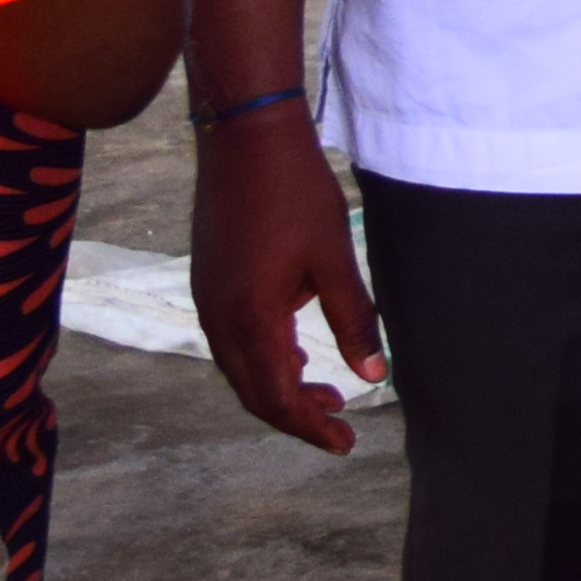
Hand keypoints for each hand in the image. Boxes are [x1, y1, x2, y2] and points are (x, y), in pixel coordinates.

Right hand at [191, 108, 382, 455]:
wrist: (246, 138)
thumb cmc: (295, 194)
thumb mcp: (334, 260)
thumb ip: (353, 320)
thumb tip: (373, 375)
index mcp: (249, 318)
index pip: (276, 397)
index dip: (309, 426)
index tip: (345, 442)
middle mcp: (217, 317)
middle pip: (253, 390)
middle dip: (295, 414)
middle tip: (340, 425)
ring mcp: (206, 298)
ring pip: (239, 366)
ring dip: (278, 386)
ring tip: (324, 394)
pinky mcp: (208, 280)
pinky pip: (231, 339)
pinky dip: (262, 358)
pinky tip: (294, 353)